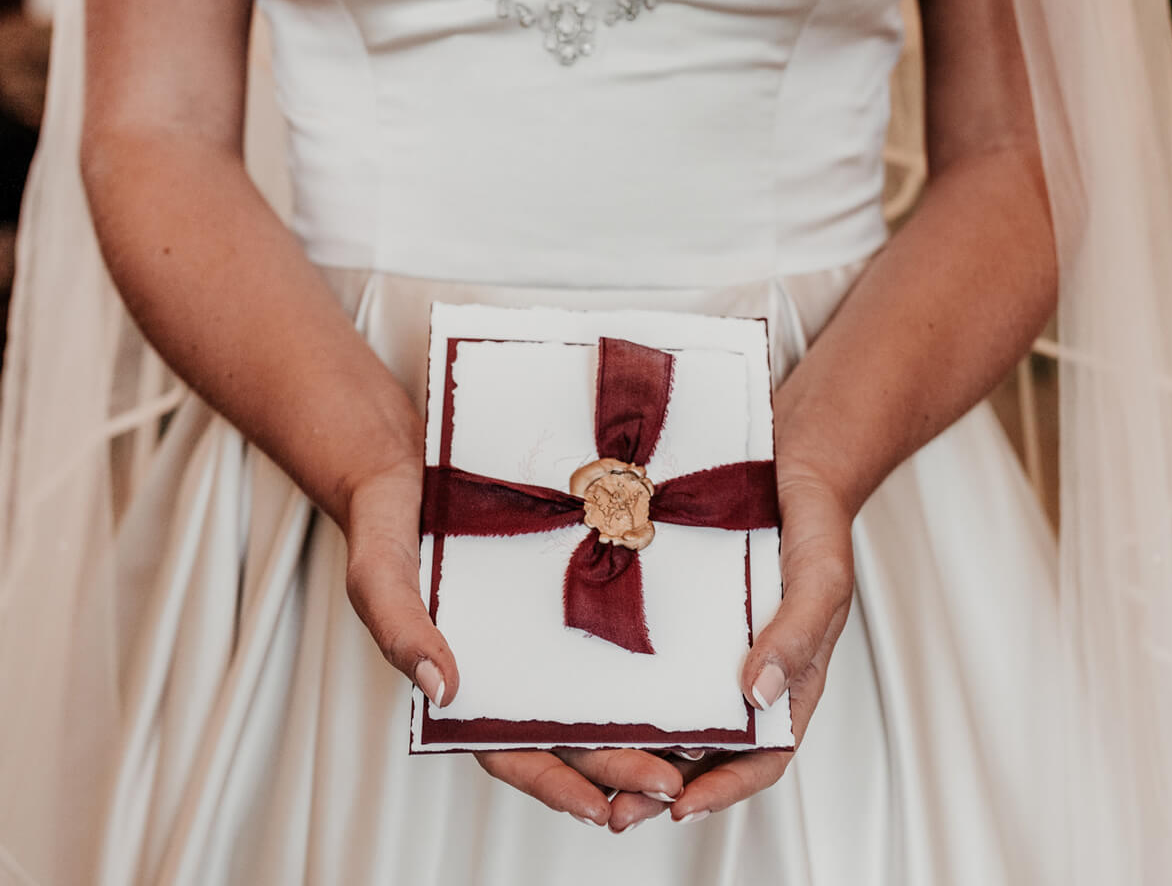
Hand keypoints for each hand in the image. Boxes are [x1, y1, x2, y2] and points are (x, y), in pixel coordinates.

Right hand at [343, 454, 684, 824]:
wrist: (412, 455)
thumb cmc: (388, 522)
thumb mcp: (379, 574)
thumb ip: (401, 630)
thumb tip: (443, 690)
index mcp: (470, 680)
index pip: (513, 751)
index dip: (555, 786)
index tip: (600, 810)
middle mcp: (518, 662)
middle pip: (572, 733)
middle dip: (621, 766)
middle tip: (672, 783)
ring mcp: (551, 626)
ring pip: (604, 691)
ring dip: (647, 725)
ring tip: (700, 748)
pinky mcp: (579, 580)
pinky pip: (618, 625)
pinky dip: (651, 654)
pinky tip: (692, 665)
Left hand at [608, 459, 855, 830]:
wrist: (787, 457)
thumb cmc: (817, 522)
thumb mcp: (819, 578)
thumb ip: (797, 635)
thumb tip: (759, 698)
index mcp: (789, 680)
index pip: (762, 755)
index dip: (724, 791)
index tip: (679, 810)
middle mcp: (743, 672)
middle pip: (707, 748)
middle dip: (662, 785)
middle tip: (614, 809)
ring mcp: (707, 645)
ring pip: (670, 711)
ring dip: (634, 744)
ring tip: (585, 766)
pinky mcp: (675, 614)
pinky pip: (647, 659)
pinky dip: (620, 686)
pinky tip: (581, 694)